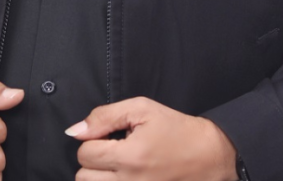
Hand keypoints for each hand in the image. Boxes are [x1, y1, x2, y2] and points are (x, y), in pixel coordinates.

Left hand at [66, 97, 237, 180]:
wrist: (207, 156)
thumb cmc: (175, 129)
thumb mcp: (142, 109)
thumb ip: (105, 116)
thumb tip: (75, 131)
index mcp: (130, 157)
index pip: (85, 153)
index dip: (93, 139)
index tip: (109, 135)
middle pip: (83, 177)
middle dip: (93, 159)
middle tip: (113, 150)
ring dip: (98, 176)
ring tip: (117, 164)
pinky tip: (122, 176)